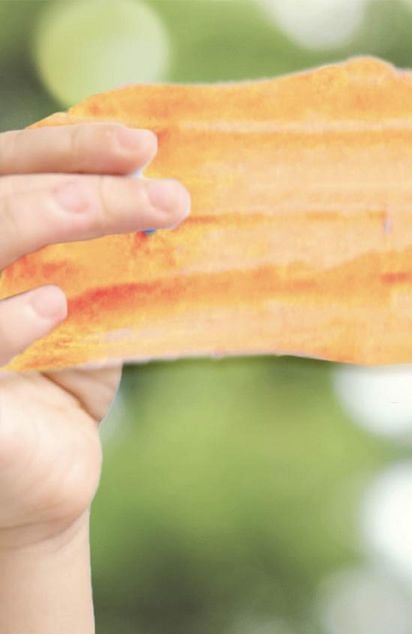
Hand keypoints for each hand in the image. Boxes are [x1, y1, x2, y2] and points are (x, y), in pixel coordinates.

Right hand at [0, 120, 189, 551]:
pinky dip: (4, 322)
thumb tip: (160, 189)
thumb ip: (102, 256)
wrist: (42, 485)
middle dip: (78, 180)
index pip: (4, 164)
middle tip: (169, 196)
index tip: (145, 143)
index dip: (67, 144)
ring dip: (42, 217)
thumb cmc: (57, 388)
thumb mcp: (87, 310)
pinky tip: (52, 306)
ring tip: (114, 216)